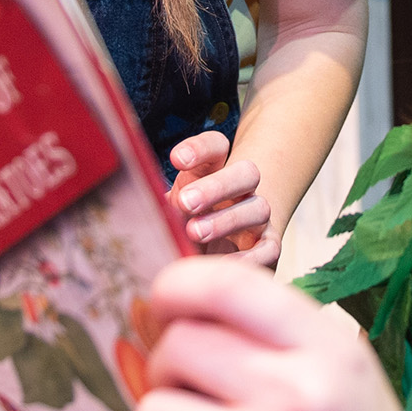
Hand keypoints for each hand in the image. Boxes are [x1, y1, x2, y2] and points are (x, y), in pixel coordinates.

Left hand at [133, 258, 411, 410]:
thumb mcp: (342, 375)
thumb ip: (271, 337)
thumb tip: (171, 311)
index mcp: (330, 349)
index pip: (225, 285)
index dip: (175, 287)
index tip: (163, 305)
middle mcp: (300, 395)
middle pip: (178, 346)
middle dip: (170, 368)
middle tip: (196, 392)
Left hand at [167, 131, 279, 266]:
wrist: (216, 261)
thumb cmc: (183, 231)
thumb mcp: (167, 214)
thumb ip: (158, 207)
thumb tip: (142, 205)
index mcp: (213, 173)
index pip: (216, 147)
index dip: (200, 148)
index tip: (176, 159)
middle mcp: (242, 191)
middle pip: (247, 172)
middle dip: (217, 186)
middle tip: (186, 202)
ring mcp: (259, 219)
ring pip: (258, 208)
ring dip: (226, 220)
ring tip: (194, 233)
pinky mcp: (269, 249)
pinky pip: (269, 249)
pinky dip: (248, 257)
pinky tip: (221, 263)